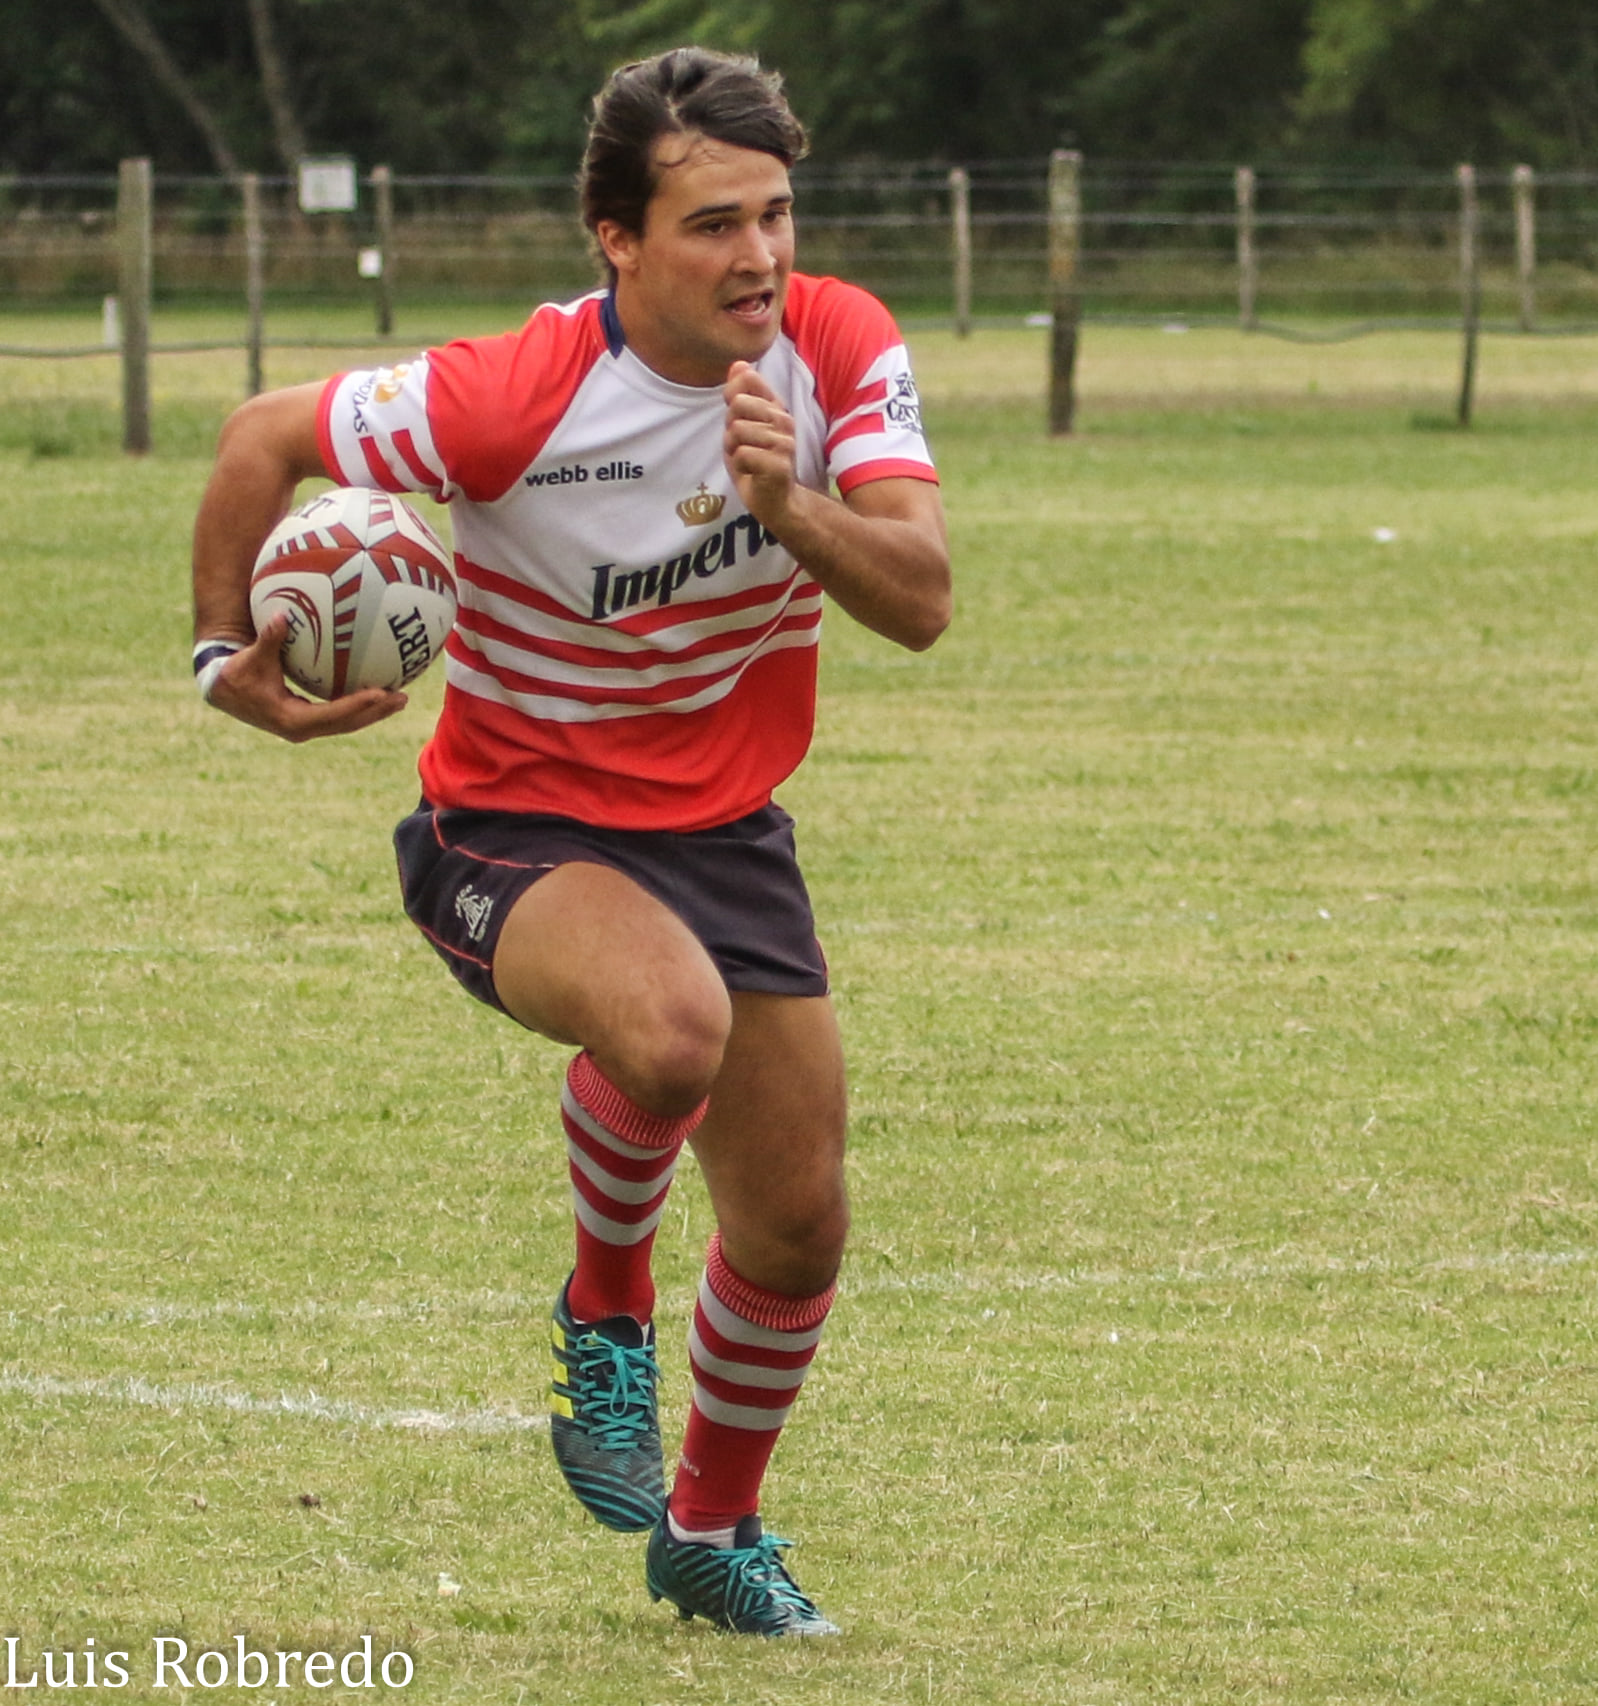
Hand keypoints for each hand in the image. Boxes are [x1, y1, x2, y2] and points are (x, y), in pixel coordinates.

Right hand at [207, 611, 408, 742]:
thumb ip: (268, 639)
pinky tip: (379, 694)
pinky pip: (340, 716)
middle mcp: (301, 729)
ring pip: (347, 723)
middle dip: (376, 712)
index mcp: (290, 719)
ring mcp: (305, 727)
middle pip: (348, 723)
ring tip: (399, 699)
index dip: (357, 705)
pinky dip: (360, 706)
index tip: (380, 693)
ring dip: (373, 712)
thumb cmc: (236, 672)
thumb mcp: (251, 657)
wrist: (221, 690)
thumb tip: (278, 616)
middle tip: (402, 698)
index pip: (332, 715)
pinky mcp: (307, 721)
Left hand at [724, 361, 797, 526]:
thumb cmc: (756, 463)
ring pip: (736, 431)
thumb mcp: (742, 424)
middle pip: (737, 405)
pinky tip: (753, 473)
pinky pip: (741, 454)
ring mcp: (784, 442)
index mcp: (775, 407)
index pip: (747, 380)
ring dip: (734, 451)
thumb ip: (739, 394)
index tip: (740, 419)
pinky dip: (739, 467)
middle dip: (730, 430)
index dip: (732, 399)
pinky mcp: (779, 464)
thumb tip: (738, 364)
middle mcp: (784, 420)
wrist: (775, 501)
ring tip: (749, 462)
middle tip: (744, 448)